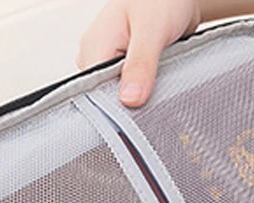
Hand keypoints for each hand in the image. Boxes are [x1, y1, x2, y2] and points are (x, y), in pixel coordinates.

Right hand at [77, 0, 201, 107]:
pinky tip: (160, 95)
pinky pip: (136, 91)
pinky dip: (149, 95)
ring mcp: (115, 63)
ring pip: (123, 97)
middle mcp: (101, 55)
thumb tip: (129, 99)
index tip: (135, 122)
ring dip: (143, 102)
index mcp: (95, 45)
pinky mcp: (131, 69)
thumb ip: (140, 64)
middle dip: (130, 109)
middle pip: (108, 98)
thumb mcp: (152, 28)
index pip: (93, 92)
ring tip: (159, 98)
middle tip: (153, 112)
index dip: (113, 111)